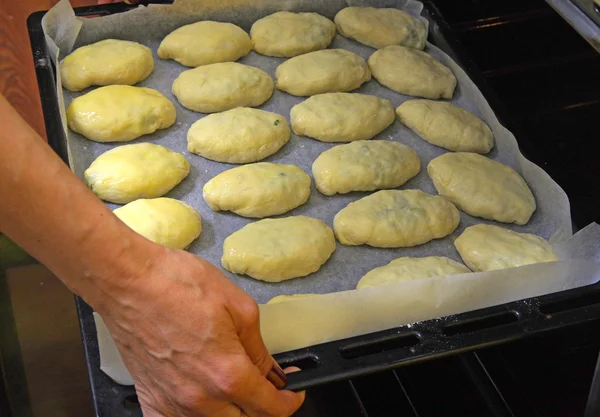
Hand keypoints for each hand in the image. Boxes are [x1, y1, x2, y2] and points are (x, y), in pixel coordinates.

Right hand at [97, 246, 304, 415]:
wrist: (128, 280)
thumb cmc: (178, 284)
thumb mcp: (239, 307)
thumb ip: (258, 348)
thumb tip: (271, 371)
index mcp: (228, 374)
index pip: (272, 408)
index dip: (290, 401)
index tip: (293, 391)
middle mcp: (201, 398)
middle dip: (264, 408)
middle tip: (266, 386)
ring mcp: (173, 402)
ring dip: (232, 411)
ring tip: (233, 385)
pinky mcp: (150, 398)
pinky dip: (192, 415)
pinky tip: (198, 398)